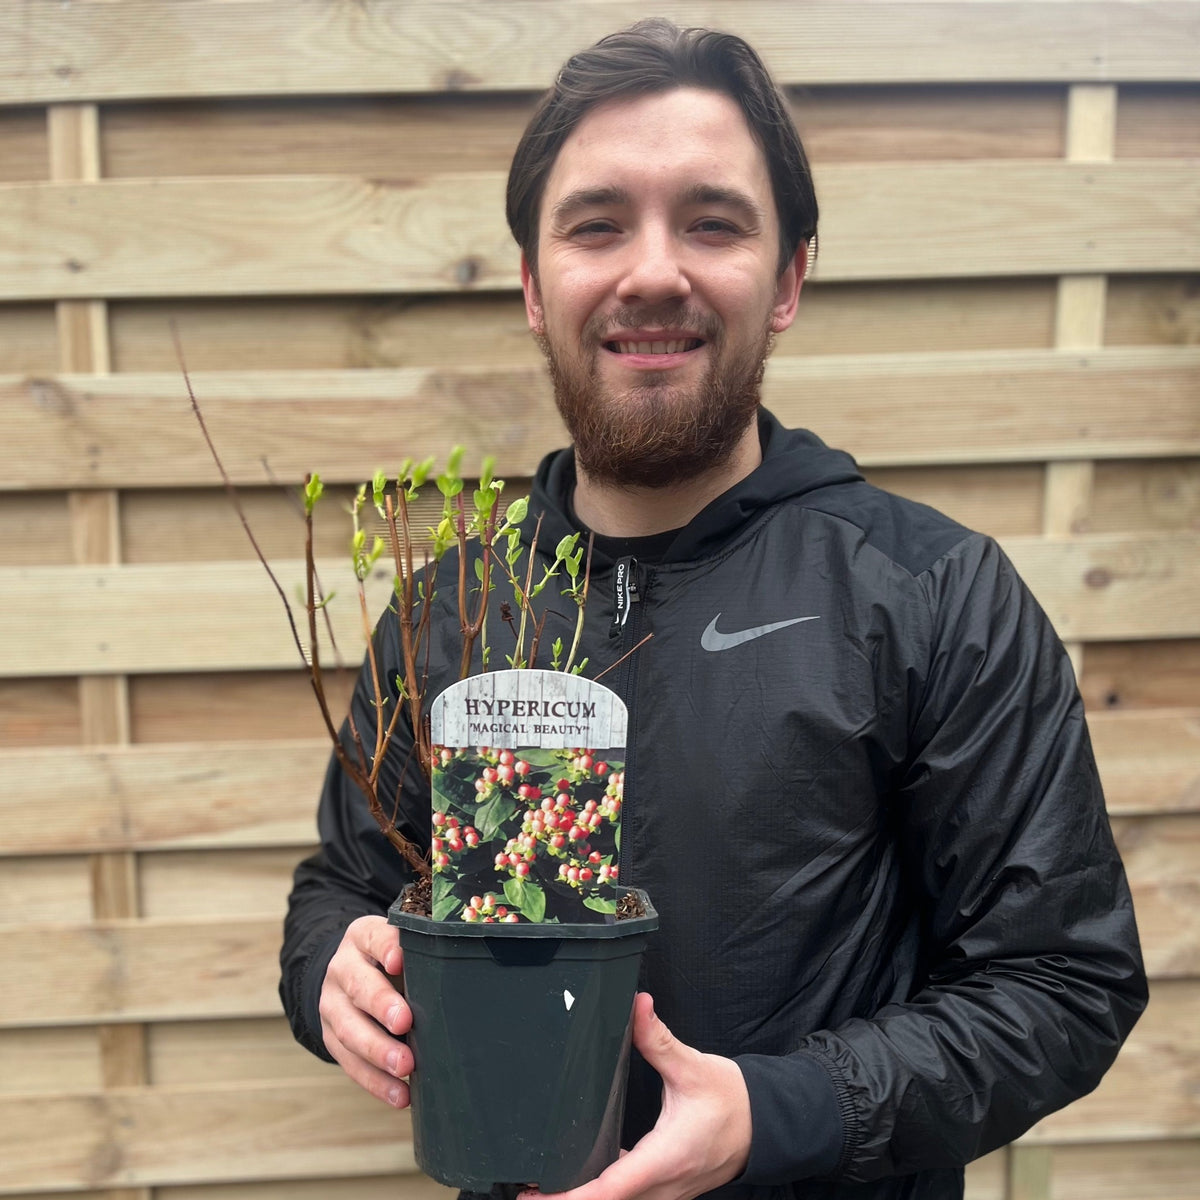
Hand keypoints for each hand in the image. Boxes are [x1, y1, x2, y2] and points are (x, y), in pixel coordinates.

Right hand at [319, 914, 413, 1107]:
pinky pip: (350, 1063)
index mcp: (362, 937)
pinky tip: (400, 1095)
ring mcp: (333, 1005)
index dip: (386, 947)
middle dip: (381, 1005)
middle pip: (358, 986)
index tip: (400, 960)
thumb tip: (467, 975)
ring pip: (349, 1029)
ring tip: (405, 1067)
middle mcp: (342, 968)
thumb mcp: (402, 945)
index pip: (373, 937)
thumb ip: (422, 954)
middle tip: (405, 1022)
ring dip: (378, 1051)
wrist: (349, 975)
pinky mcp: (331, 1038)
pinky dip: (375, 1081)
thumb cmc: (392, 960)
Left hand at [523, 992, 751, 1199]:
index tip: (539, 1193)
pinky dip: (604, 1194)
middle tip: (527, 1191)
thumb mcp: (693, 1066)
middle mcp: (663, 1186)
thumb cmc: (731, 1100)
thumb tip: (637, 1006)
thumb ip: (658, 1040)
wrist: (764, 1125)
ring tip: (545, 1188)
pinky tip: (583, 1178)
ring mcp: (666, 1193)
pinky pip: (631, 1198)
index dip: (571, 1195)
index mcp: (664, 1158)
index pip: (610, 1188)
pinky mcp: (668, 1189)